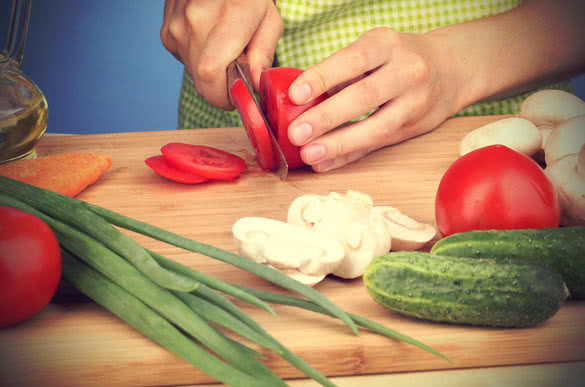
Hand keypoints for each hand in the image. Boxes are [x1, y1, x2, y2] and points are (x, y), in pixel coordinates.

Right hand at [161, 0, 281, 108]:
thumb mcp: (269, 20)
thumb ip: (263, 55)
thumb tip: (255, 86)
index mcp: (226, 20)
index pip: (211, 75)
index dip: (223, 96)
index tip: (236, 96)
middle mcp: (195, 24)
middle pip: (202, 81)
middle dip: (221, 86)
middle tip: (236, 69)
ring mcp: (176, 27)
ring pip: (193, 73)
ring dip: (210, 72)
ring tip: (223, 48)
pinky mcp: (167, 30)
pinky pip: (184, 60)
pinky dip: (198, 59)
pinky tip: (209, 40)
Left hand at [286, 27, 465, 171]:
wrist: (450, 69)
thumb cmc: (397, 57)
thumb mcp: (373, 49)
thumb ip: (342, 71)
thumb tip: (300, 99)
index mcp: (389, 45)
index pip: (353, 60)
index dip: (323, 77)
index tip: (296, 94)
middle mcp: (407, 72)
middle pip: (364, 97)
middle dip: (327, 117)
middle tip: (297, 132)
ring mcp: (414, 103)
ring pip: (375, 128)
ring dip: (339, 144)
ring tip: (309, 154)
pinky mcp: (413, 129)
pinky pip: (377, 145)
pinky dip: (349, 156)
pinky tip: (325, 163)